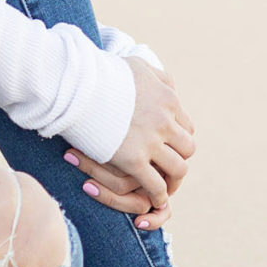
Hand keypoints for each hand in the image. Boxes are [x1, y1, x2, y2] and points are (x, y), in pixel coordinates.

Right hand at [73, 58, 192, 217]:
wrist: (79, 86)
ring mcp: (150, 142)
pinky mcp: (133, 160)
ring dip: (173, 180)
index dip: (177, 139)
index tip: (167, 146)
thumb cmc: (102, 74)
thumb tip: (169, 87)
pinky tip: (154, 200)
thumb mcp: (138, 66)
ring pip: (178, 169)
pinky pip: (156, 186)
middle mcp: (165, 121)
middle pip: (187, 148)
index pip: (187, 126)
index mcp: (168, 99)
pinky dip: (158, 196)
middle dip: (178, 158)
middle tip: (167, 167)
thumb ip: (157, 77)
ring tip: (165, 187)